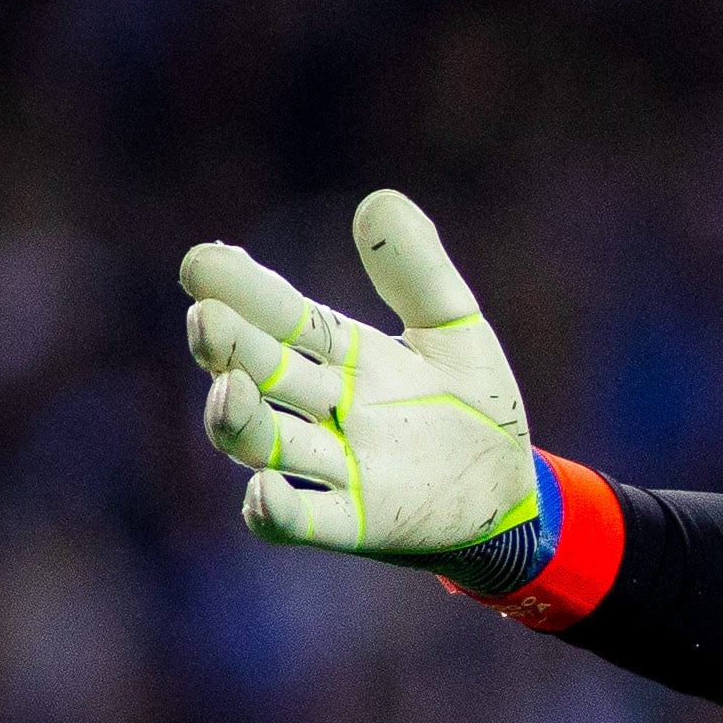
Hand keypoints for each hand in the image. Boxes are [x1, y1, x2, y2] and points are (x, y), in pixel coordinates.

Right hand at [179, 190, 549, 585]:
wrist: (517, 490)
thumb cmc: (476, 406)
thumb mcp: (454, 329)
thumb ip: (418, 272)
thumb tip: (379, 199)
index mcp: (342, 356)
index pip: (282, 317)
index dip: (244, 290)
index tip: (205, 260)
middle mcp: (325, 409)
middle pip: (261, 373)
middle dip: (228, 346)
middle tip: (205, 316)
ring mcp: (336, 468)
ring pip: (265, 444)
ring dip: (239, 420)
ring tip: (228, 388)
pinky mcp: (359, 522)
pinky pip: (304, 522)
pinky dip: (276, 510)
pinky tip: (262, 489)